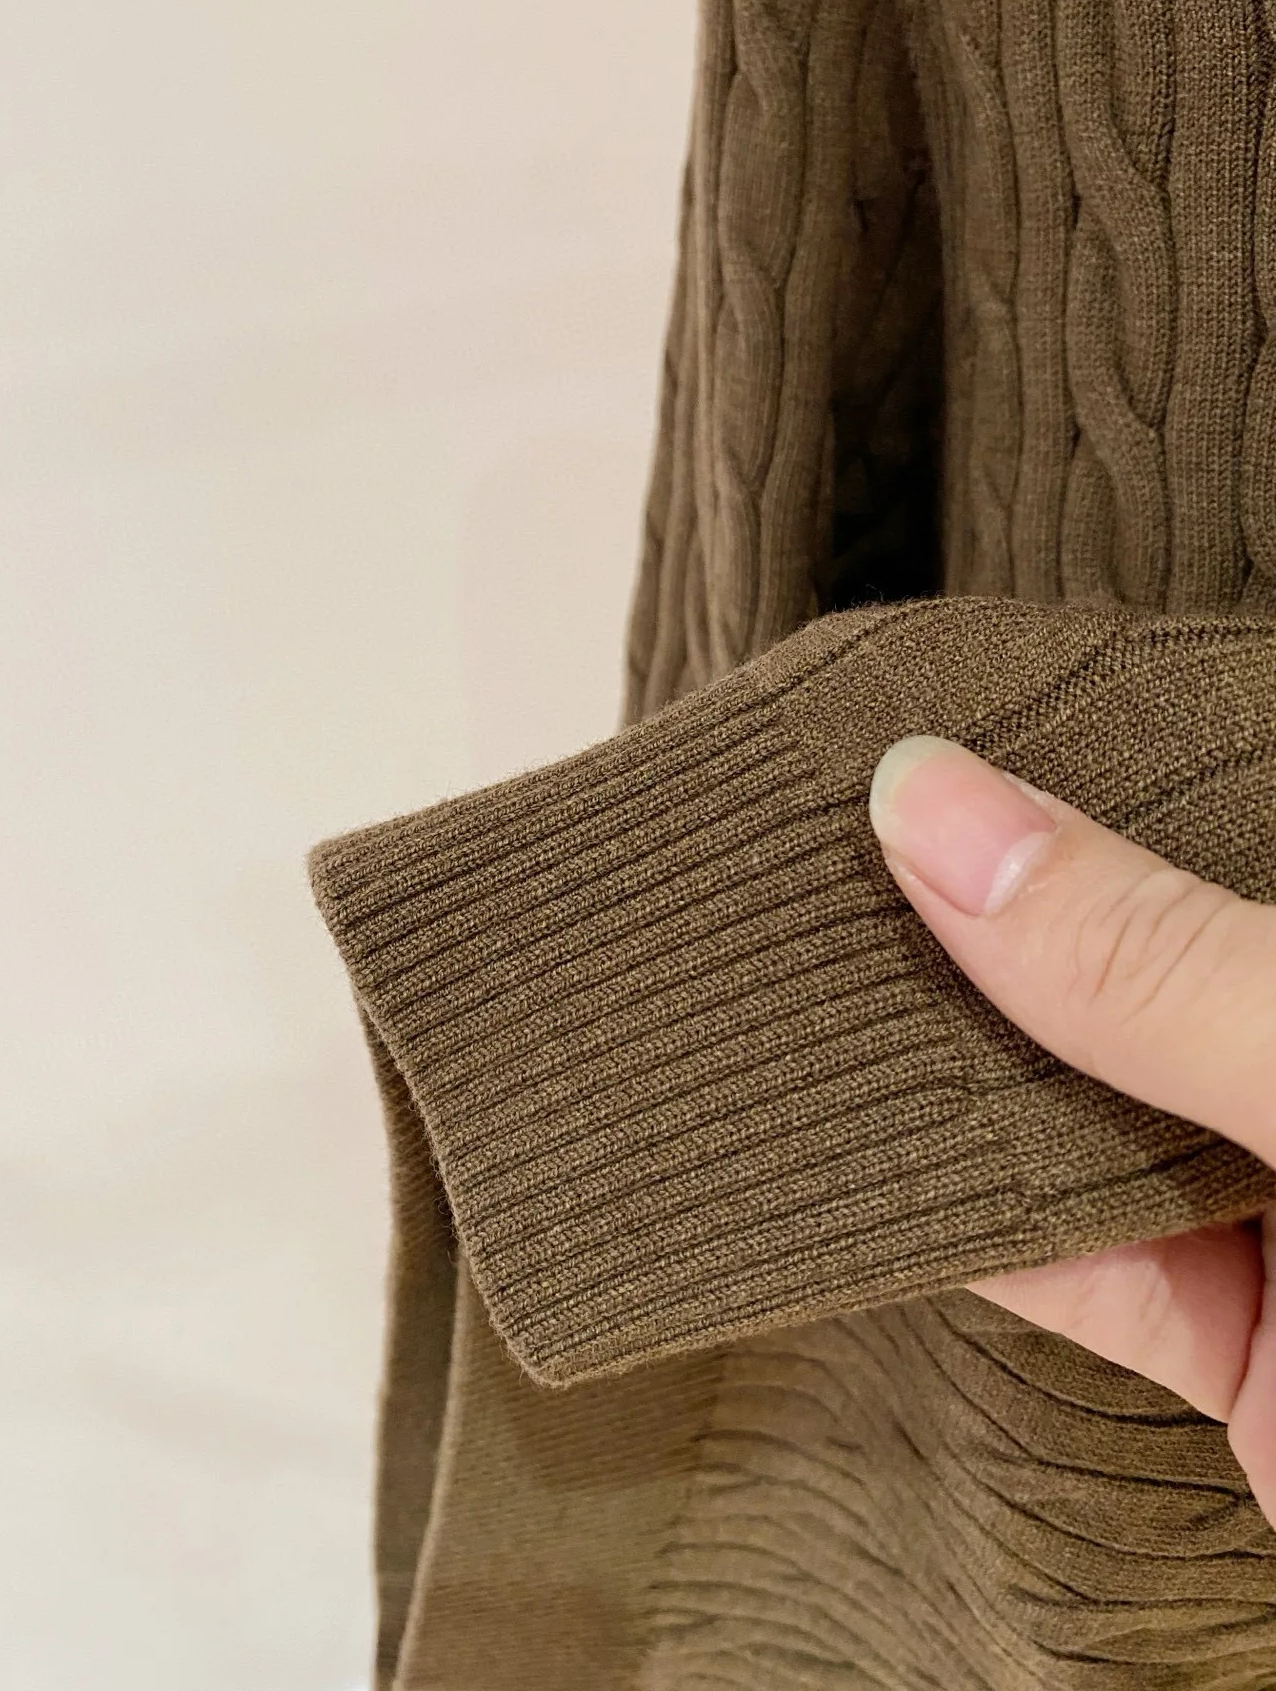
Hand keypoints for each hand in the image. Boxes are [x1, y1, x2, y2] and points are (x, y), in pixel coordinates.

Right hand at [867, 735, 1275, 1515]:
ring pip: (1103, 1111)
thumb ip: (1165, 965)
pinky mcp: (1249, 1353)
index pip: (1242, 802)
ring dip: (969, 1066)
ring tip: (820, 950)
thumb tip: (939, 807)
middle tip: (857, 807)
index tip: (961, 700)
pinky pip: (1080, 1263)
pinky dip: (968, 1218)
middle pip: (1162, 954)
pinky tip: (869, 1142)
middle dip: (1015, 898)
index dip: (1114, 744)